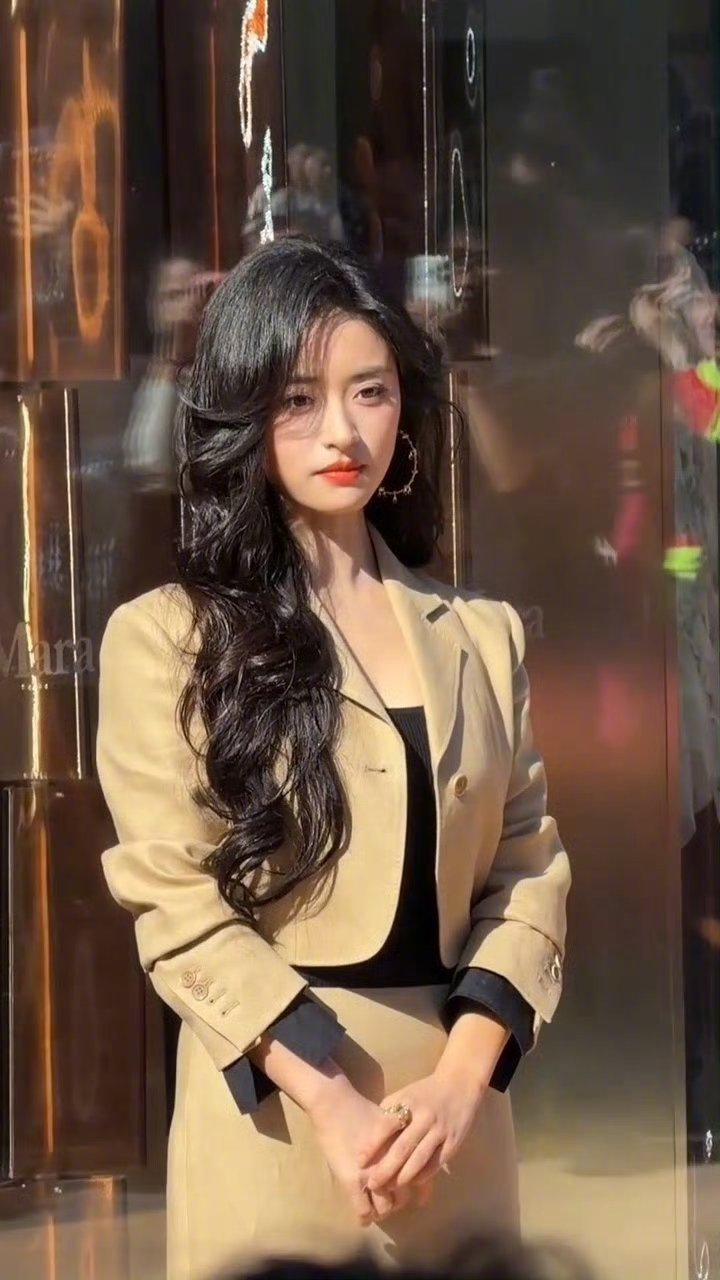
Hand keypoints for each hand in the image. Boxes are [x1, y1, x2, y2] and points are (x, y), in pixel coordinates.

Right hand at [306, 1075, 414, 1225]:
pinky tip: (364, 1217)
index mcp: (403, 1151)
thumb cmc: (362, 1110)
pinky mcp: (351, 1180)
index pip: (420, 1180)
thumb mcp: (391, 1124)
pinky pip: (362, 1210)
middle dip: (398, 1202)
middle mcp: (391, 1165)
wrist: (335, 1104)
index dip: (422, 1192)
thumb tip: (418, 1156)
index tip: (420, 1200)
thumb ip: (404, 1142)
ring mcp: (371, 1175)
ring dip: (381, 1211)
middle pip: (402, 1196)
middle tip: (393, 1201)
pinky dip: (364, 1217)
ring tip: (377, 1209)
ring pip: (384, 1208)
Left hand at [361, 1068, 485, 1193]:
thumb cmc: (426, 1091)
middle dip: (385, 1169)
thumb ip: (390, 1113)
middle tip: (372, 1184)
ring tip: (389, 1188)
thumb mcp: (406, 1094)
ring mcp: (440, 1131)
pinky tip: (412, 1183)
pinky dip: (423, 1175)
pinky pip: (436, 1163)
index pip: (386, 1126)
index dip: (372, 1145)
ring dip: (403, 1177)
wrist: (460, 1083)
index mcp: (408, 1102)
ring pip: (419, 1159)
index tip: (360, 1161)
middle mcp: (424, 1117)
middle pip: (402, 1148)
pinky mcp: (453, 1142)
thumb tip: (370, 1138)